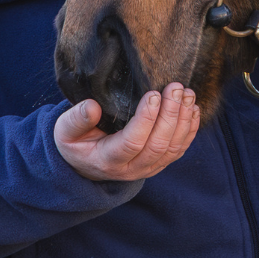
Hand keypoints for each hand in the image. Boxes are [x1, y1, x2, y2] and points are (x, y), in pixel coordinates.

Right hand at [55, 83, 199, 181]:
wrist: (86, 164)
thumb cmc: (76, 143)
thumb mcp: (64, 131)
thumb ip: (76, 119)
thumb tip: (92, 107)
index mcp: (107, 160)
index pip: (132, 142)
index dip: (146, 119)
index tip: (153, 95)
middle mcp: (131, 169)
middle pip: (158, 144)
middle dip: (170, 114)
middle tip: (175, 88)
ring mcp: (148, 168)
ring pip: (172, 148)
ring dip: (184, 120)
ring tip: (187, 94)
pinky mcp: (159, 164)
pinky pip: (179, 149)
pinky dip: (190, 130)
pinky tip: (193, 109)